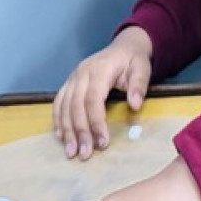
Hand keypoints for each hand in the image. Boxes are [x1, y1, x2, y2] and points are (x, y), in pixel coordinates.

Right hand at [53, 26, 152, 159]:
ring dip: (66, 131)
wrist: (124, 47)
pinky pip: (58, 103)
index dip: (96, 122)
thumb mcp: (142, 69)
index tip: (102, 142)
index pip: (93, 100)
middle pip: (75, 106)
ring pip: (63, 107)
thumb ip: (139, 85)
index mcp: (99, 70)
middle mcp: (80, 74)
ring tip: (71, 152)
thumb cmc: (133, 60)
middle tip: (84, 154)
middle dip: (79, 132)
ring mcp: (72, 78)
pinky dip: (58, 120)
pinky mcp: (69, 84)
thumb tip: (135, 105)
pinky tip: (61, 136)